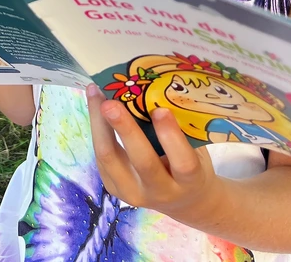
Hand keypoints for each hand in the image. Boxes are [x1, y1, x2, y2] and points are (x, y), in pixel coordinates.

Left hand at [85, 84, 222, 223]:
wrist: (183, 201)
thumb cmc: (190, 164)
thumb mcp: (195, 150)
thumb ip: (181, 130)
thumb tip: (158, 88)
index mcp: (189, 182)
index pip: (183, 163)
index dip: (172, 138)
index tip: (161, 110)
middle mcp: (160, 192)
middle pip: (142, 162)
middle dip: (125, 130)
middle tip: (111, 103)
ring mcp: (133, 193)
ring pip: (110, 158)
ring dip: (99, 124)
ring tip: (95, 93)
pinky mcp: (114, 189)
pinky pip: (101, 157)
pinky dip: (97, 128)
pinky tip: (95, 104)